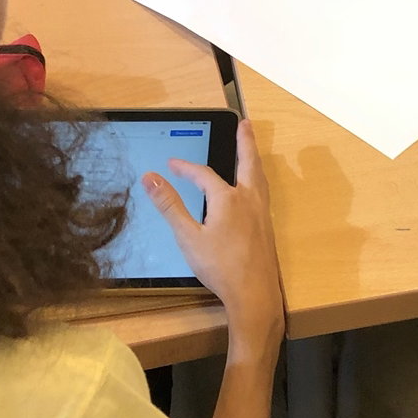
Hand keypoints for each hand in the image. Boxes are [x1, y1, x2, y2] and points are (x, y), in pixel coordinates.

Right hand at [142, 122, 283, 350]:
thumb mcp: (188, 237)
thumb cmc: (220, 267)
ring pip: (259, 176)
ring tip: (251, 148)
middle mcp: (249, 200)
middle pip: (247, 162)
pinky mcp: (266, 226)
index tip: (171, 165)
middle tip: (245, 124)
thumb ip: (170, 206)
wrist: (254, 294)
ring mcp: (261, 212)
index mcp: (228, 199)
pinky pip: (263, 191)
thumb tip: (151, 179)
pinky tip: (253, 187)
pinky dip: (257, 178)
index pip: (203, 175)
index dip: (185, 168)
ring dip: (253, 158)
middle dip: (244, 142)